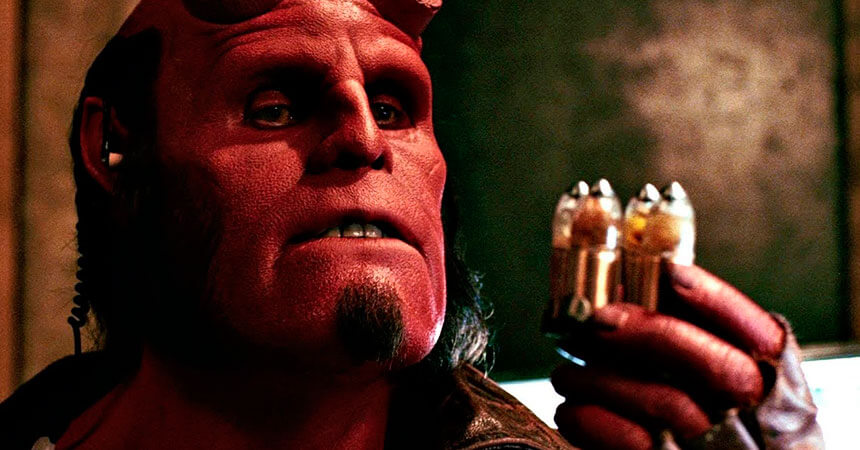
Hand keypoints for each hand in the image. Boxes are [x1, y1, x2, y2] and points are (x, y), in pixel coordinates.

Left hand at [550, 264, 784, 448]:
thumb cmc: (696, 424)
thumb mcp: (710, 385)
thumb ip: (687, 342)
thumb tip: (624, 293)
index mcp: (770, 392)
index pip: (765, 340)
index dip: (722, 304)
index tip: (673, 274)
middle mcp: (749, 421)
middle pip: (722, 370)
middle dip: (656, 333)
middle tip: (599, 320)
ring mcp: (711, 448)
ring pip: (667, 404)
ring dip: (603, 379)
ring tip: (567, 373)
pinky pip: (630, 444)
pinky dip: (591, 421)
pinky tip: (572, 410)